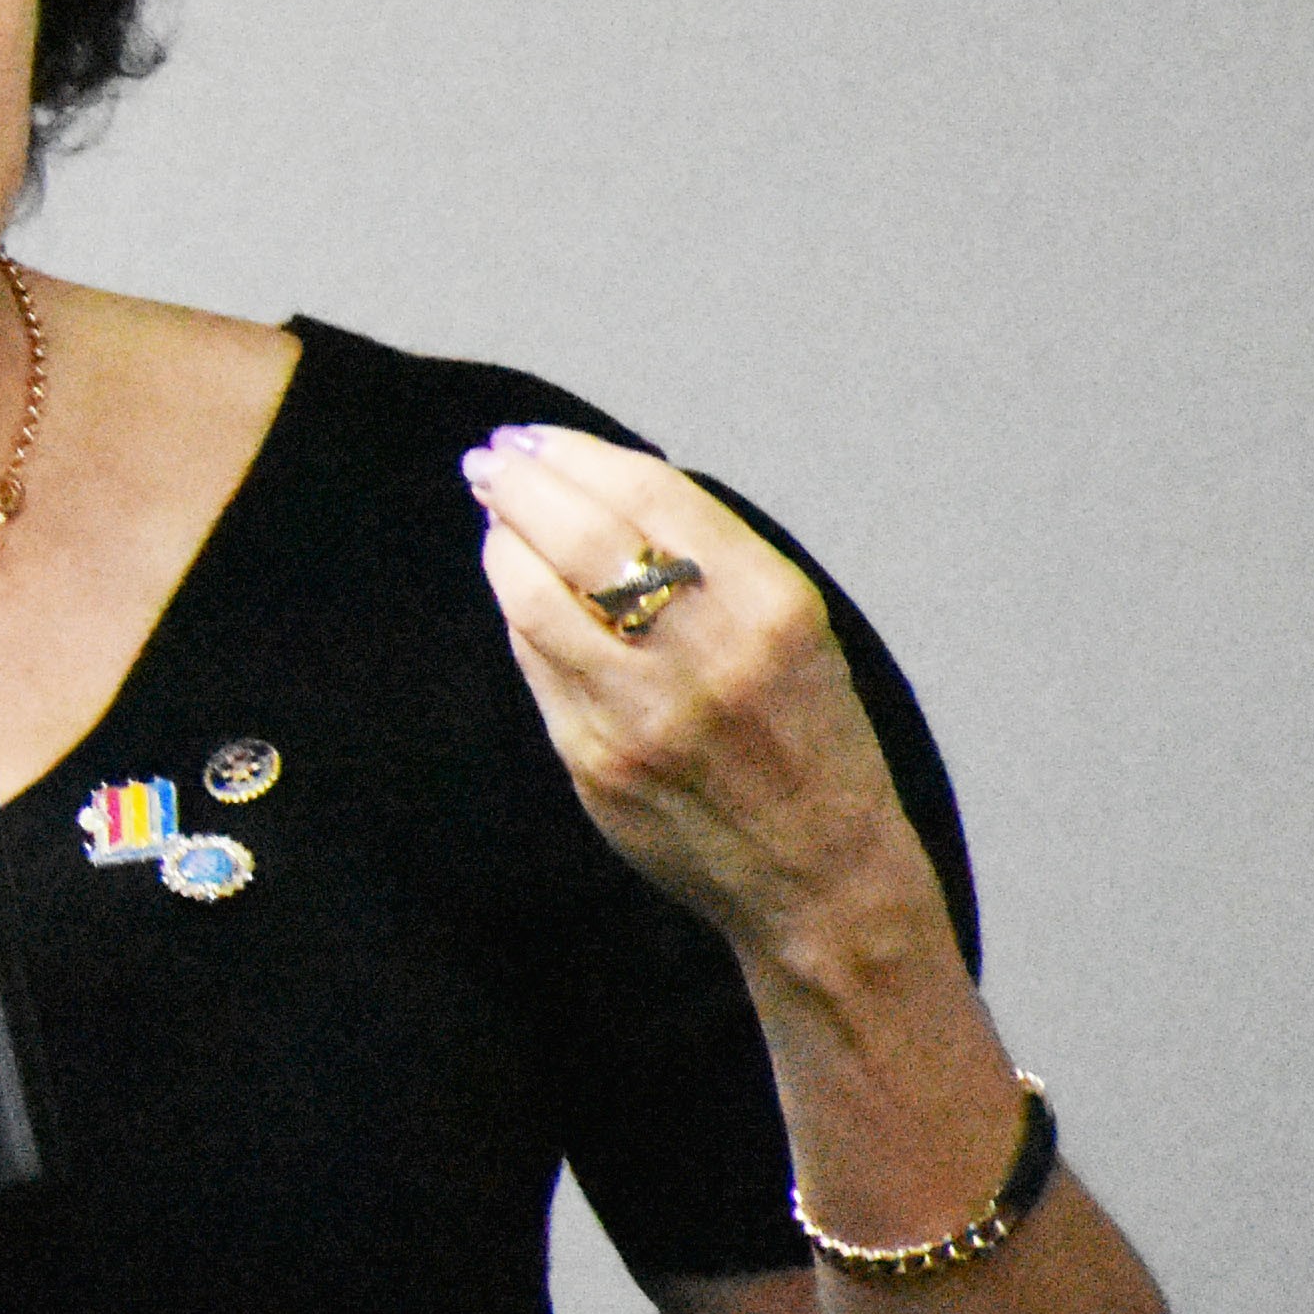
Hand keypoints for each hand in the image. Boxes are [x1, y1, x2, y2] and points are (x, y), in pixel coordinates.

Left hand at [462, 422, 932, 965]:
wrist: (821, 873)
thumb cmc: (810, 740)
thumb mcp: (795, 630)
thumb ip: (709, 561)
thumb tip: (600, 487)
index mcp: (771, 606)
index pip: (652, 497)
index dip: (581, 456)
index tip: (540, 440)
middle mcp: (706, 652)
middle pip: (583, 535)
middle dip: (523, 485)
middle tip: (491, 462)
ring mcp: (641, 709)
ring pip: (537, 596)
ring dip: (504, 544)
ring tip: (496, 518)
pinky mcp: (594, 757)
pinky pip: (535, 661)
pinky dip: (518, 611)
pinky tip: (517, 588)